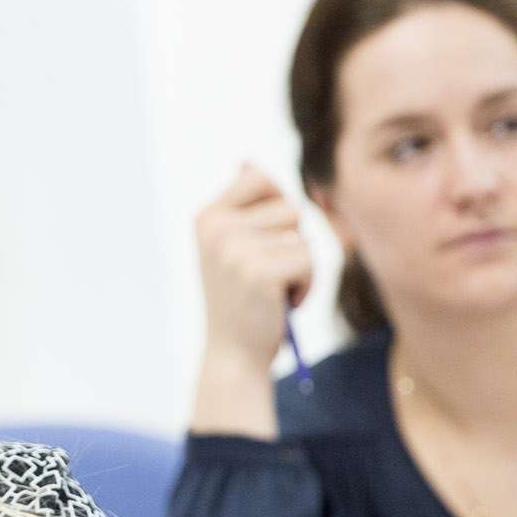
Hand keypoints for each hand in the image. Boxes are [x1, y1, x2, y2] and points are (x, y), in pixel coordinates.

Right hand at [193, 162, 314, 372]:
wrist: (234, 356)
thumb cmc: (243, 300)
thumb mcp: (233, 246)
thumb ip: (244, 204)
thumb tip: (246, 160)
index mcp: (207, 217)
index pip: (260, 177)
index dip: (276, 206)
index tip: (261, 242)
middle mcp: (215, 228)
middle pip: (290, 207)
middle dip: (291, 242)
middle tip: (265, 275)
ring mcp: (233, 249)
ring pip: (303, 235)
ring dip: (300, 265)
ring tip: (273, 289)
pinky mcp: (258, 271)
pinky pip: (310, 259)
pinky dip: (306, 285)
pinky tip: (281, 303)